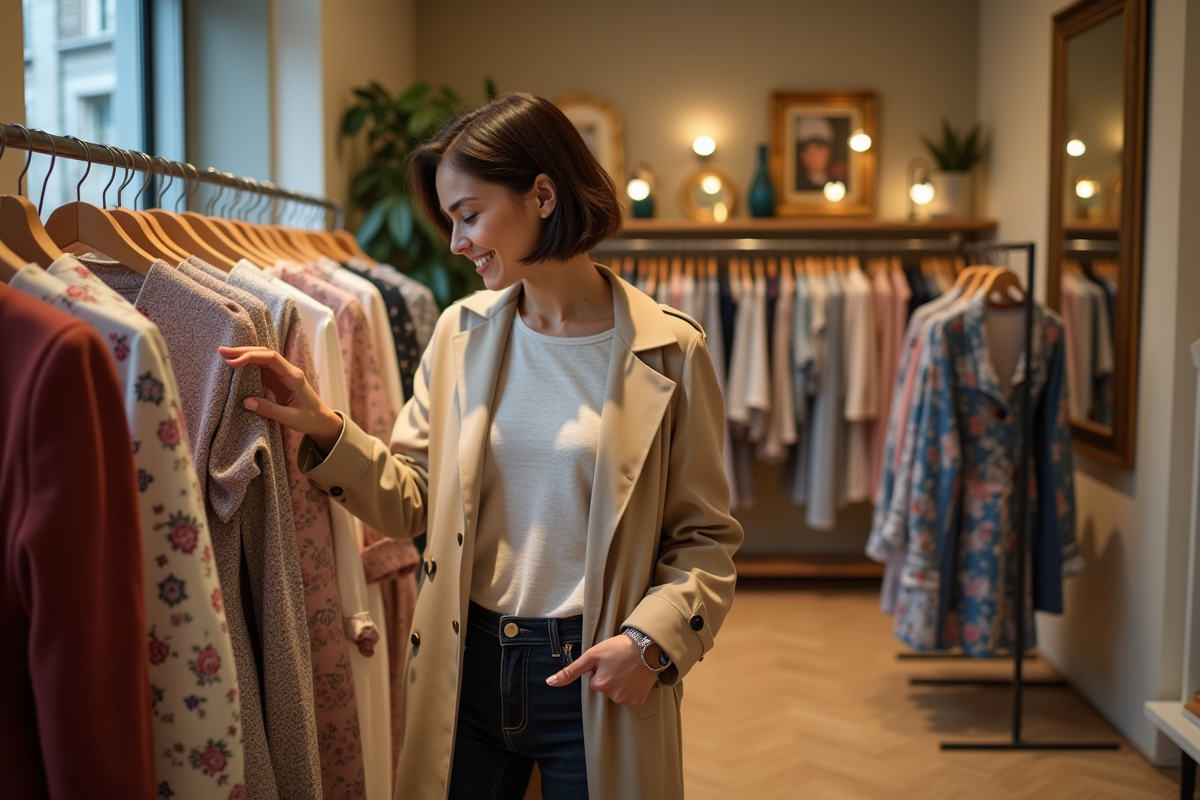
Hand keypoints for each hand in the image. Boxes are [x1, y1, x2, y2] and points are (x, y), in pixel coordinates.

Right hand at [217, 346, 343, 451]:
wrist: (323, 421)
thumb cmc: (311, 419)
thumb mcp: (291, 418)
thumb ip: (270, 410)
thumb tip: (246, 402)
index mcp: (294, 376)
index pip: (271, 358)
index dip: (251, 357)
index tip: (233, 363)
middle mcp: (288, 371)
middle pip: (264, 354)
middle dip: (243, 351)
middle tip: (222, 352)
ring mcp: (282, 375)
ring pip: (261, 360)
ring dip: (244, 356)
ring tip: (224, 356)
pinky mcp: (277, 381)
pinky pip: (261, 370)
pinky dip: (247, 367)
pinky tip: (235, 367)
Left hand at [545, 634, 657, 705]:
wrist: (648, 646)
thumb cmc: (620, 647)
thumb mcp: (592, 655)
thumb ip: (571, 671)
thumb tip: (550, 682)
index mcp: (600, 686)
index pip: (593, 681)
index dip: (600, 669)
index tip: (609, 661)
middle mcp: (614, 697)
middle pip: (605, 688)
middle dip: (610, 677)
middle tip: (619, 663)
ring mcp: (628, 699)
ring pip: (617, 692)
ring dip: (620, 682)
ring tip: (628, 667)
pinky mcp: (639, 699)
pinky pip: (630, 696)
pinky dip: (632, 687)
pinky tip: (635, 675)